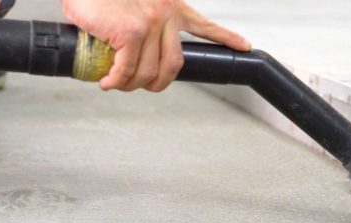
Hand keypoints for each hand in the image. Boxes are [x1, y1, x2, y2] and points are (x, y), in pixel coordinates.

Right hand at [60, 0, 250, 91]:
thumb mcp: (132, 4)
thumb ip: (144, 24)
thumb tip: (137, 54)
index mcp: (170, 5)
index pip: (205, 25)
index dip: (225, 37)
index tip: (242, 45)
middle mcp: (166, 13)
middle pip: (174, 64)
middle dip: (158, 83)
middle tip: (139, 85)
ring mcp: (150, 22)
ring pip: (149, 71)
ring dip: (130, 84)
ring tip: (116, 82)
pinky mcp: (131, 31)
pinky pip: (127, 69)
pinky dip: (116, 80)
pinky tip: (108, 81)